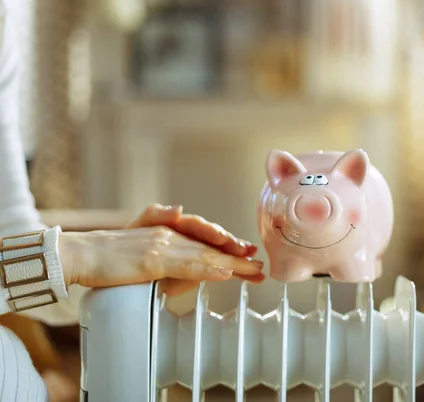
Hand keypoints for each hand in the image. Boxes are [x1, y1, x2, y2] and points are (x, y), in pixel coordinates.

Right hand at [58, 205, 265, 295]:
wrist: (81, 255)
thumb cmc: (110, 259)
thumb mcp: (145, 259)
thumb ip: (171, 262)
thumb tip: (196, 272)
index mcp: (169, 233)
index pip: (205, 242)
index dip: (229, 250)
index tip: (248, 257)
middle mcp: (170, 234)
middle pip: (211, 247)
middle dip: (239, 257)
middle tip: (260, 266)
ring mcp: (164, 244)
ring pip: (205, 254)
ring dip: (233, 263)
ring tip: (254, 270)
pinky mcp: (154, 258)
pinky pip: (187, 264)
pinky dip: (209, 269)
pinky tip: (226, 273)